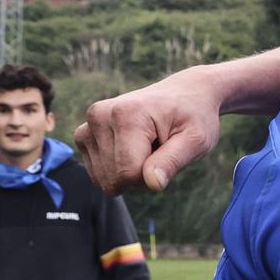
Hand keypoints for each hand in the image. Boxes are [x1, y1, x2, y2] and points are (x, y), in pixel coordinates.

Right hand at [75, 66, 224, 193]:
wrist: (184, 94)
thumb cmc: (194, 117)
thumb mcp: (196, 140)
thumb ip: (173, 161)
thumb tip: (153, 184)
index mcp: (127, 114)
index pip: (129, 173)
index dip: (152, 177)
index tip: (169, 154)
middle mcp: (99, 116)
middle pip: (114, 179)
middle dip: (141, 176)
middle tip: (160, 149)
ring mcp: (88, 125)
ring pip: (103, 179)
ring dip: (130, 172)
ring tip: (148, 146)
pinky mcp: (83, 135)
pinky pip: (98, 174)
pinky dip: (118, 168)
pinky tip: (133, 148)